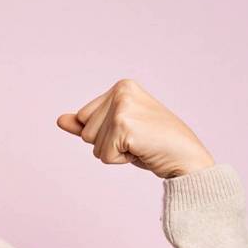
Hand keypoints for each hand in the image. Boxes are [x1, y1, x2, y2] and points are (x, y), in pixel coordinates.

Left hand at [56, 78, 215, 178]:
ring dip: (114, 152)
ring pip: (92, 144)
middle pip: (84, 131)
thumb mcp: (118, 131)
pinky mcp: (124, 126)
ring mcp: (122, 107)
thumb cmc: (155, 145)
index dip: (105, 134)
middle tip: (138, 140)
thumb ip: (88, 124)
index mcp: (121, 86)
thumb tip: (60, 120)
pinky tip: (142, 150)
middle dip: (107, 143)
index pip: (83, 118)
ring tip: (140, 144)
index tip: (133, 131)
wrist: (187, 159)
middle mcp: (121, 91)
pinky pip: (103, 156)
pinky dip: (121, 160)